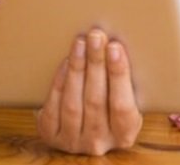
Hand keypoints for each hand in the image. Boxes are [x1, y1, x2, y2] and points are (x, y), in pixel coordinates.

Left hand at [36, 30, 142, 154]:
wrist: (84, 128)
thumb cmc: (111, 106)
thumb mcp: (128, 100)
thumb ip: (127, 82)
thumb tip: (120, 45)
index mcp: (125, 134)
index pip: (122, 106)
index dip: (119, 75)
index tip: (115, 48)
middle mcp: (99, 142)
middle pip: (96, 101)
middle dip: (96, 64)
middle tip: (96, 36)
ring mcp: (73, 141)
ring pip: (73, 103)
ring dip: (77, 68)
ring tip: (80, 43)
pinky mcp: (51, 136)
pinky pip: (54, 106)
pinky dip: (60, 81)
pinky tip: (67, 61)